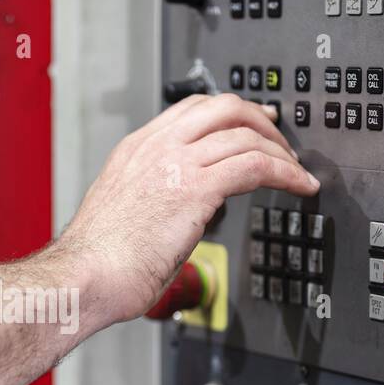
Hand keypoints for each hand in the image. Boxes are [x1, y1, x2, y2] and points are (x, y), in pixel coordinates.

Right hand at [56, 94, 319, 328]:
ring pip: (245, 134)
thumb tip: (184, 215)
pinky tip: (299, 187)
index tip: (251, 126)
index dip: (229, 113)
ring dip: (281, 151)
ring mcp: (175, 163)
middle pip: (224, 107)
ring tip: (297, 172)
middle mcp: (155, 148)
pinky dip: (286, 173)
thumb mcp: (124, 214)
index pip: (191, 110)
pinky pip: (256, 165)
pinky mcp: (195, 188)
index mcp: (134, 150)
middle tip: (283, 141)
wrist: (83, 277)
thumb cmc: (96, 262)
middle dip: (262, 120)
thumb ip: (154, 201)